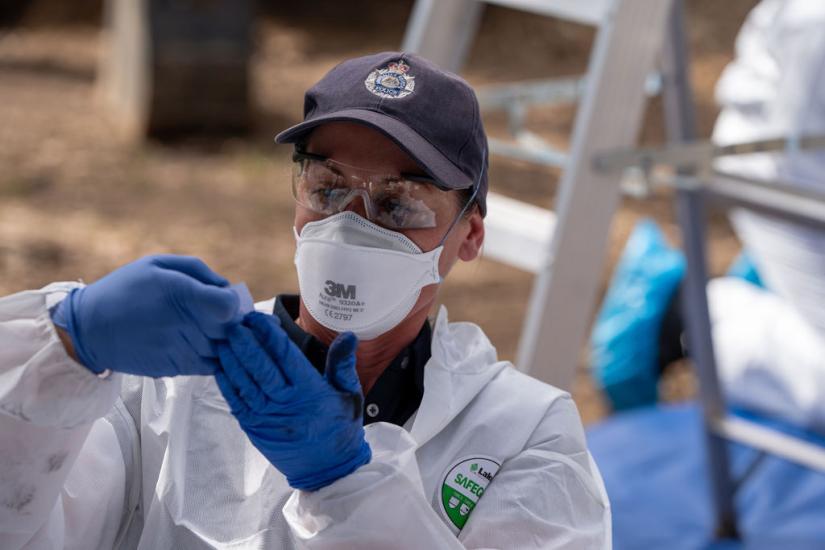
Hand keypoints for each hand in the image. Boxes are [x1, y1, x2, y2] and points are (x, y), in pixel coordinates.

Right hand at [50, 254, 239, 376]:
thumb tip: (227, 288)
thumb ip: (198, 271)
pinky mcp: (174, 368)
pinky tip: (199, 344)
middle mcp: (182, 324)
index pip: (229, 306)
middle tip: (217, 315)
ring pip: (223, 351)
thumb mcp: (157, 264)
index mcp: (180, 293)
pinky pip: (210, 367)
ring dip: (223, 342)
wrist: (89, 329)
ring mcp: (179, 349)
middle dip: (230, 322)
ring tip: (205, 330)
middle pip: (230, 329)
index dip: (232, 302)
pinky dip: (213, 358)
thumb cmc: (125, 289)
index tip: (222, 299)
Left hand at [215, 312, 370, 490]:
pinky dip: (226, 383)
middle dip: (244, 342)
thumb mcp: (349, 394)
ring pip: (244, 382)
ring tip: (222, 339)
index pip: (285, 355)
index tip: (257, 318)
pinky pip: (236, 402)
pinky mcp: (255, 429)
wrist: (329, 471)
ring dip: (232, 359)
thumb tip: (347, 335)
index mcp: (310, 391)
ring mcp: (267, 417)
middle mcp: (286, 403)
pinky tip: (220, 366)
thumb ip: (343, 364)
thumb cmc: (341, 428)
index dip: (269, 334)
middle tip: (232, 322)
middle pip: (259, 366)